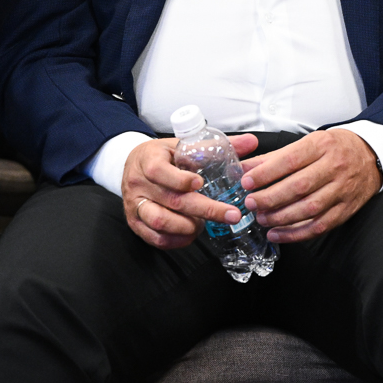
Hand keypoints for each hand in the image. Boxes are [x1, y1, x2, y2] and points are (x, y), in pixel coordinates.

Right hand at [121, 133, 260, 249]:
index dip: (180, 180)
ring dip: (188, 226)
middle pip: (171, 200)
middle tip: (230, 214)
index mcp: (149, 160)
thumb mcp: (183, 145)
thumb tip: (250, 142)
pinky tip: (191, 233)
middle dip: (204, 210)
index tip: (201, 183)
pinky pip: (155, 238)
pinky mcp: (136, 222)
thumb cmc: (161, 156)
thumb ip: (215, 146)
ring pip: (160, 222)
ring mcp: (136, 205)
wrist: (133, 165)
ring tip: (204, 223)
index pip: (160, 171)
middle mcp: (139, 184)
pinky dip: (176, 239)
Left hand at [240, 129, 381, 242]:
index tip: (247, 181)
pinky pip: (320, 225)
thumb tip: (247, 167)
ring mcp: (342, 190)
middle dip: (270, 197)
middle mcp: (334, 167)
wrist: (371, 155)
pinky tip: (278, 234)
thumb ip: (277, 157)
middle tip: (252, 203)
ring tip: (262, 219)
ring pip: (309, 208)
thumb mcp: (309, 142)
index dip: (266, 173)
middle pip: (299, 186)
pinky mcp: (346, 209)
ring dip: (281, 217)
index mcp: (321, 146)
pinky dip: (296, 234)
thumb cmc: (336, 148)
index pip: (290, 161)